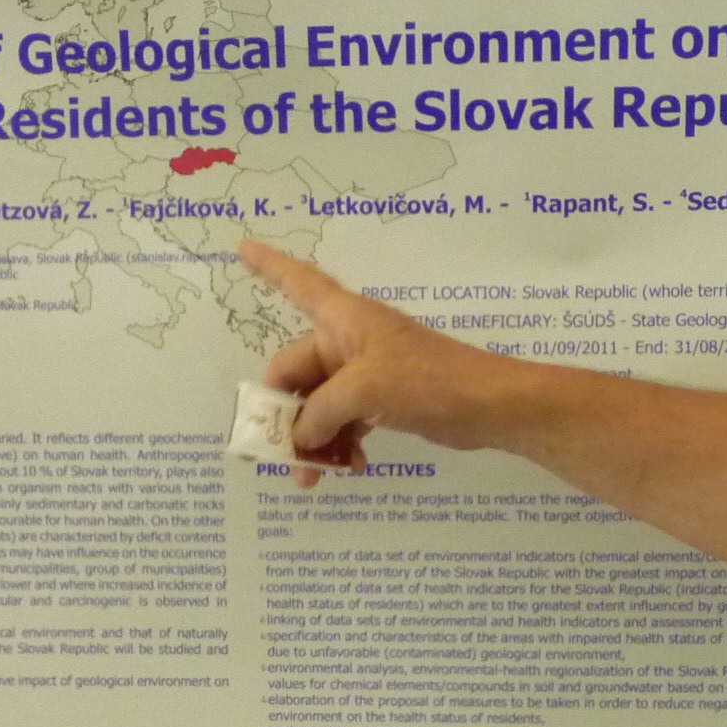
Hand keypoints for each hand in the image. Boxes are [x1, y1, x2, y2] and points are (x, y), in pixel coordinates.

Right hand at [237, 238, 525, 487]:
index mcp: (341, 318)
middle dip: (285, 416)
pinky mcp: (382, 400)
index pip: (296, 282)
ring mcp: (365, 372)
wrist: (487, 405)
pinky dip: (341, 444)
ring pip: (319, 405)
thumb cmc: (425, 380)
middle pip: (295, 372)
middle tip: (278, 457)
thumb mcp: (362, 391)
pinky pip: (345, 420)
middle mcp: (347, 340)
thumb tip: (300, 439)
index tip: (239, 247)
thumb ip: (319, 414)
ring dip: (313, 441)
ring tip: (311, 480)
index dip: (267, 266)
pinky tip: (351, 468)